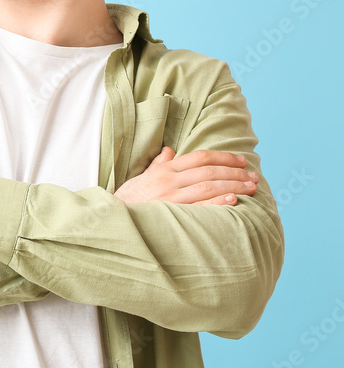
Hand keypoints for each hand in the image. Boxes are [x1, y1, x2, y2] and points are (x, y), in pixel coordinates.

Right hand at [114, 146, 258, 205]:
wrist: (114, 216)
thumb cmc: (130, 197)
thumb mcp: (144, 176)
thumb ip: (159, 163)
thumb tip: (169, 151)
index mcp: (165, 169)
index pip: (199, 157)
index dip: (223, 157)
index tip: (241, 160)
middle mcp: (169, 180)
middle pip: (208, 171)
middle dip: (234, 172)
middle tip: (253, 176)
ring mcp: (171, 197)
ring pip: (208, 187)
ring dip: (232, 185)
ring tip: (250, 188)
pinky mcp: (172, 214)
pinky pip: (199, 207)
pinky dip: (217, 203)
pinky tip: (233, 200)